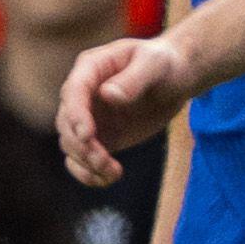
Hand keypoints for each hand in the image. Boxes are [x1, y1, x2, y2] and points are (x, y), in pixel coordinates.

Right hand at [59, 35, 198, 184]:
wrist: (177, 78)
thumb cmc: (166, 63)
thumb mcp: (155, 64)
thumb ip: (134, 78)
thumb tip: (107, 94)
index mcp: (90, 68)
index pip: (73, 92)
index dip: (76, 115)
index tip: (87, 135)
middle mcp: (82, 95)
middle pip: (66, 124)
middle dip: (82, 145)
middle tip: (104, 160)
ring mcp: (88, 118)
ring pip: (72, 145)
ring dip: (86, 163)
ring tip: (113, 173)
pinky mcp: (100, 137)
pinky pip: (82, 159)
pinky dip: (88, 173)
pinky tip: (106, 180)